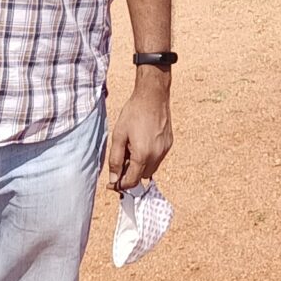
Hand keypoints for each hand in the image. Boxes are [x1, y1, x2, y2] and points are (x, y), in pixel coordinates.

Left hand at [105, 71, 173, 191]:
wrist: (153, 95)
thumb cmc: (133, 113)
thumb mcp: (118, 136)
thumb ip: (115, 160)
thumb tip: (114, 179)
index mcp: (143, 155)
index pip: (131, 181)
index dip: (119, 185)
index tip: (111, 183)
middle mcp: (157, 155)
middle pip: (141, 177)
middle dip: (130, 174)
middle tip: (121, 160)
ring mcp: (165, 150)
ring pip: (151, 169)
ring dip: (140, 166)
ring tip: (131, 149)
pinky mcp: (169, 143)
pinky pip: (158, 158)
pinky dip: (148, 157)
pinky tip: (141, 142)